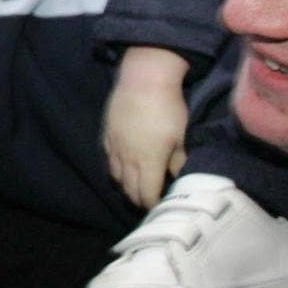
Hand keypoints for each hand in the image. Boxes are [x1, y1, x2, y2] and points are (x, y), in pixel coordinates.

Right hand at [102, 45, 189, 208]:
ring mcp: (114, 148)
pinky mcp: (107, 135)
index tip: (162, 207)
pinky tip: (124, 164)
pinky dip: (117, 168)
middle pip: (129, 190)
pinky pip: (109, 159)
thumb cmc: (169, 108)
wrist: (144, 80)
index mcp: (149, 163)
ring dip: (126, 185)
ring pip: (116, 177)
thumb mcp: (181, 137)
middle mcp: (128, 160)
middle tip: (150, 200)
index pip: (147, 195)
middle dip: (139, 199)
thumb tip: (178, 176)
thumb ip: (178, 161)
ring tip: (137, 185)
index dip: (153, 205)